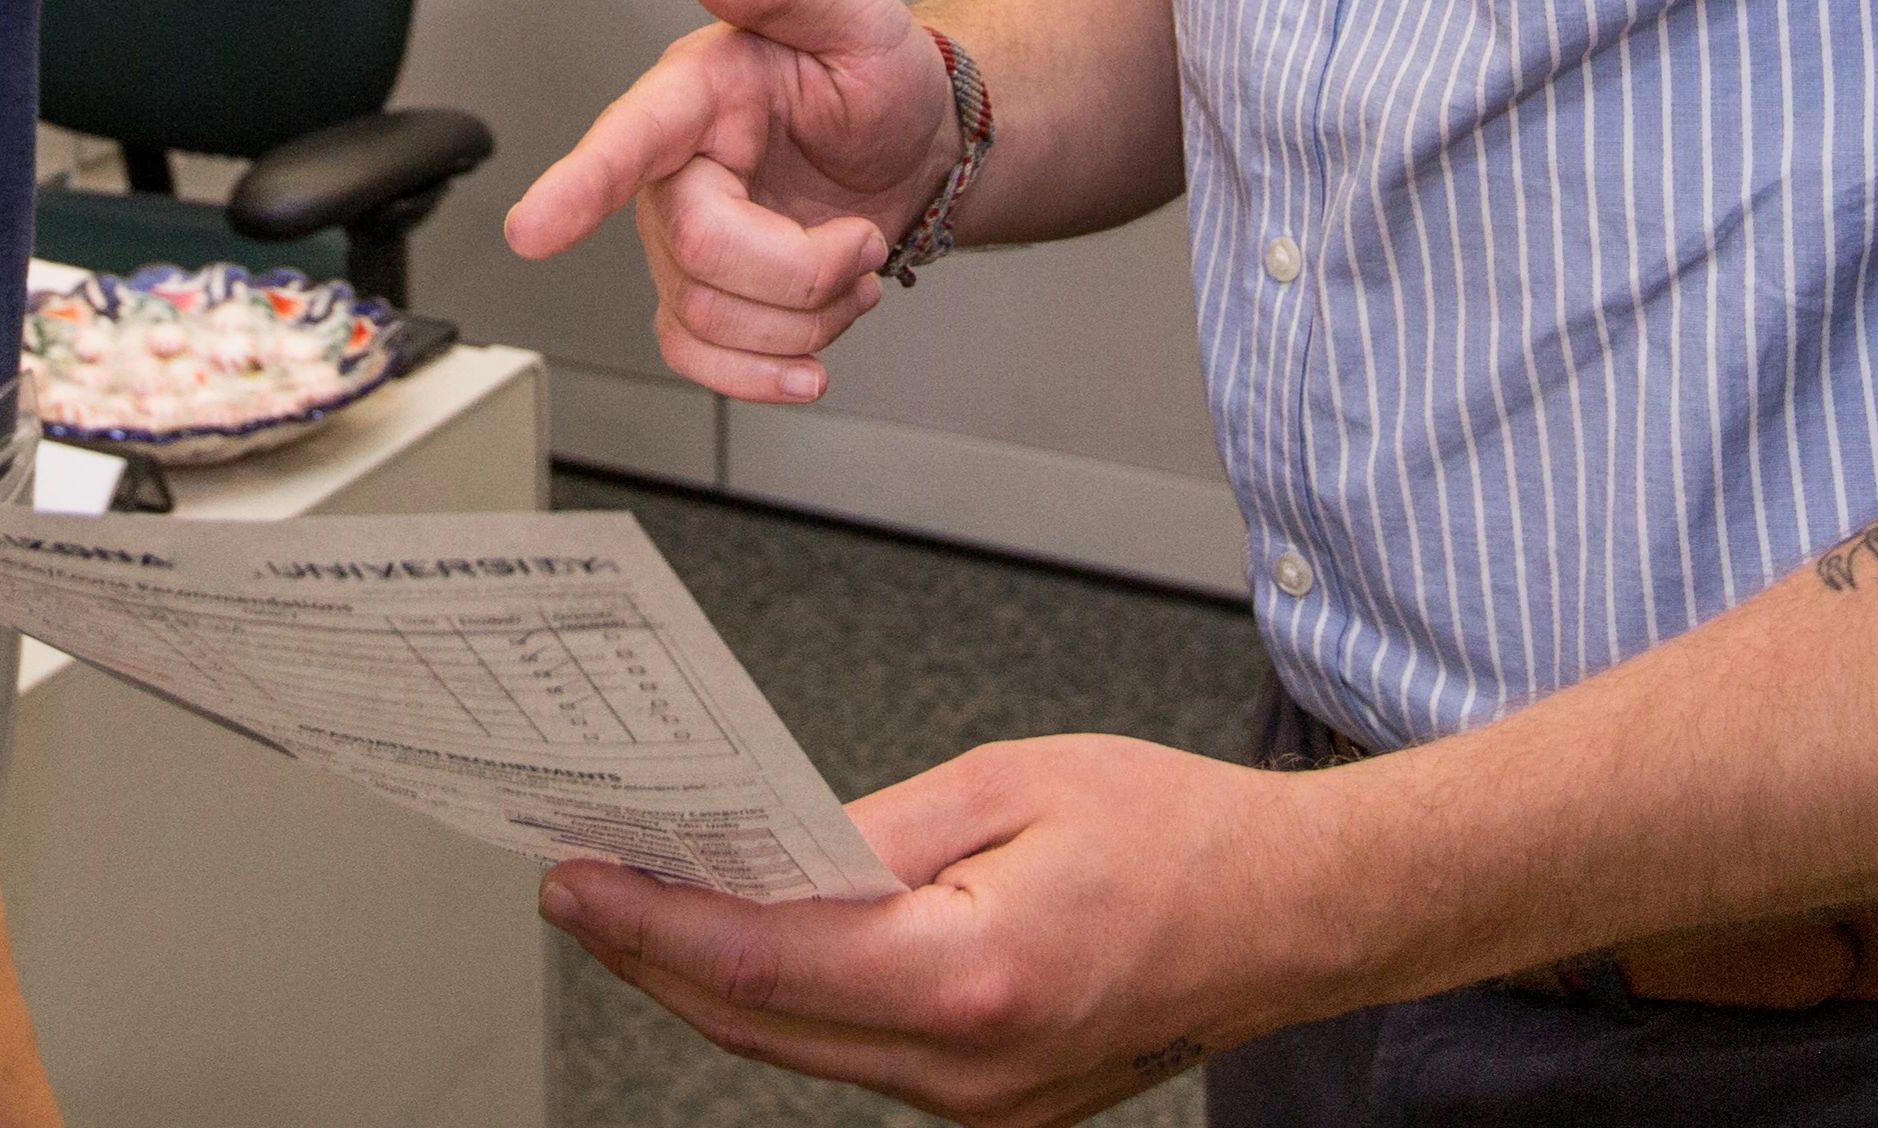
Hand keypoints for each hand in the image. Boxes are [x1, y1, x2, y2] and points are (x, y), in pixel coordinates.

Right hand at [504, 0, 954, 401]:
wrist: (919, 148)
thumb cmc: (880, 72)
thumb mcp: (850, 11)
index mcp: (696, 94)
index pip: (628, 139)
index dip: (579, 186)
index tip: (531, 231)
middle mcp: (674, 169)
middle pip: (698, 254)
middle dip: (803, 269)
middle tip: (862, 241)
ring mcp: (683, 238)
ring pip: (707, 318)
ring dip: (806, 319)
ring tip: (853, 270)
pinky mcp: (705, 295)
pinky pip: (699, 360)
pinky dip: (762, 376)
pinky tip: (810, 361)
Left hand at [543, 735, 1337, 1126]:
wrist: (1296, 913)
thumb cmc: (1183, 835)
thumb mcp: (1011, 782)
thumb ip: (873, 829)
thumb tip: (768, 850)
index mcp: (974, 976)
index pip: (764, 966)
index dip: (654, 924)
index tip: (580, 879)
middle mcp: (970, 1066)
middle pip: (759, 1026)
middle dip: (655, 954)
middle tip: (582, 884)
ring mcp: (982, 1101)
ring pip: (799, 1050)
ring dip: (714, 982)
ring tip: (647, 902)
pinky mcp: (993, 1101)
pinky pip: (858, 1055)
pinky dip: (791, 1001)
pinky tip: (756, 942)